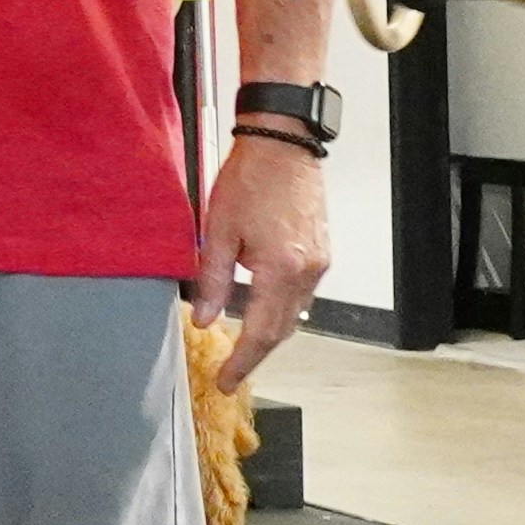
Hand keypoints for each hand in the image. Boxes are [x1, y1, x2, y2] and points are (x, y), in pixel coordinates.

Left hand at [193, 129, 329, 384]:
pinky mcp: (321, 252)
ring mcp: (319, 263)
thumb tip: (203, 318)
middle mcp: (307, 272)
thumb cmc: (251, 179)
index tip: (226, 381)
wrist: (283, 144)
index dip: (242, 361)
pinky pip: (302, 294)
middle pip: (281, 330)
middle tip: (231, 371)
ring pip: (293, 314)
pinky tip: (261, 308)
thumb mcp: (217, 231)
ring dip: (269, 332)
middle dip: (256, 354)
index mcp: (280, 270)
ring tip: (242, 344)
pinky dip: (281, 309)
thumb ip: (211, 280)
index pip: (260, 332)